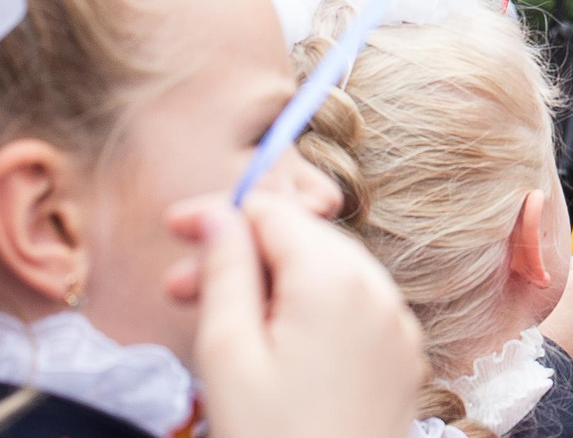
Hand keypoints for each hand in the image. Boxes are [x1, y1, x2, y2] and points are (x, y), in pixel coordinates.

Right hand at [173, 194, 425, 437]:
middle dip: (242, 252)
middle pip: (305, 242)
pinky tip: (266, 343)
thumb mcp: (229, 351)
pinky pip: (351, 312)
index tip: (171, 227)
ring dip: (271, 282)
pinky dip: (307, 312)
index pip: (276, 213)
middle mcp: (380, 291)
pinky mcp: (401, 358)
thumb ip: (226, 271)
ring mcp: (397, 326)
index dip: (221, 213)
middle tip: (176, 285)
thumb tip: (221, 214)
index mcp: (337, 280)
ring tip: (212, 316)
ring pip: (328, 275)